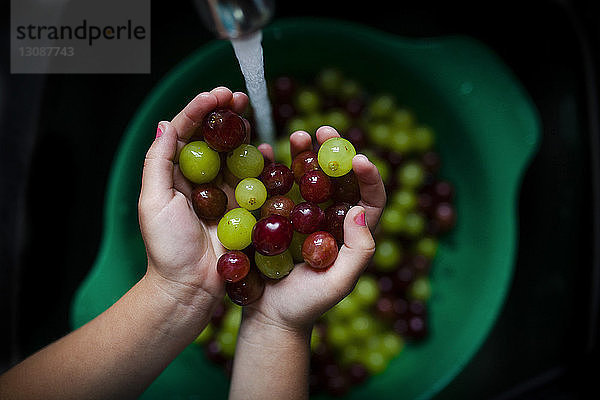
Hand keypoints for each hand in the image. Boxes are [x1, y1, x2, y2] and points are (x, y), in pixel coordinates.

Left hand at [138, 87, 248, 310]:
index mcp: (174, 174)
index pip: (186, 132)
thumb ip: (158, 162)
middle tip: (239, 97)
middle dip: (225, 114)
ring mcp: (223, 192)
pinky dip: (262, 162)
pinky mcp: (243, 207)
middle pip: (213, 137)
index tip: (217, 95)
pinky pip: (254, 179)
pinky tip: (269, 149)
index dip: (200, 110)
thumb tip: (166, 124)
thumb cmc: (166, 247)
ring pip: (235, 153)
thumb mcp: (154, 201)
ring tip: (252, 115)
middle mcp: (199, 178)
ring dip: (244, 131)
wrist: (190, 287)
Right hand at [243, 126, 386, 333]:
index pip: (370, 198)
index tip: (357, 158)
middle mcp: (330, 218)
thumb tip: (360, 210)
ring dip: (305, 152)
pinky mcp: (276, 215)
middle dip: (334, 151)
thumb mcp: (339, 283)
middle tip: (324, 130)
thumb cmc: (306, 305)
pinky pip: (279, 186)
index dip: (369, 176)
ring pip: (309, 176)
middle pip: (338, 178)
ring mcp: (302, 215)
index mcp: (352, 233)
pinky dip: (274, 167)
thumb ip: (358, 251)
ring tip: (298, 135)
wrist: (268, 316)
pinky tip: (266, 150)